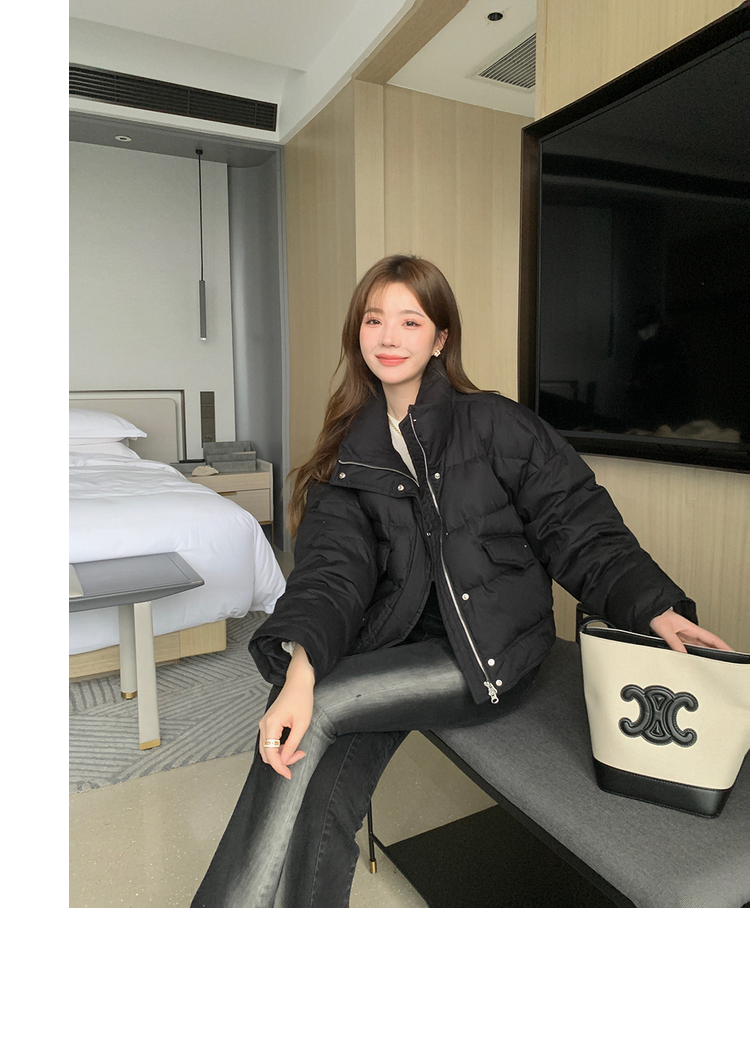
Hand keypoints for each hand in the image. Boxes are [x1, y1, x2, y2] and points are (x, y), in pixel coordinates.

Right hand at [258, 645, 314, 777]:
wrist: (298, 682)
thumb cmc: (301, 699)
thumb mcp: (301, 724)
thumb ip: (292, 744)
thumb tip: (285, 760)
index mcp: (270, 725)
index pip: (270, 754)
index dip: (279, 767)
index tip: (288, 775)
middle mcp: (263, 726)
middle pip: (266, 753)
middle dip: (281, 761)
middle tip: (298, 757)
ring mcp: (265, 724)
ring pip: (267, 748)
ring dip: (280, 755)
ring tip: (297, 751)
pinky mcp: (268, 723)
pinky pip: (269, 741)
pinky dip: (278, 748)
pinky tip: (291, 746)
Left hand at [649, 609, 732, 653]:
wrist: (650, 612)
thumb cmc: (657, 615)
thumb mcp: (665, 630)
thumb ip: (674, 642)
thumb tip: (683, 654)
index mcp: (691, 628)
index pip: (712, 638)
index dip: (723, 645)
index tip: (731, 651)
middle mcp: (690, 632)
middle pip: (708, 644)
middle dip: (718, 652)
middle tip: (726, 661)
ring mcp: (685, 636)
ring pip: (700, 647)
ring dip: (708, 654)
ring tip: (714, 664)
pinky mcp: (679, 639)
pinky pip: (691, 649)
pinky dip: (697, 655)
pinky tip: (698, 661)